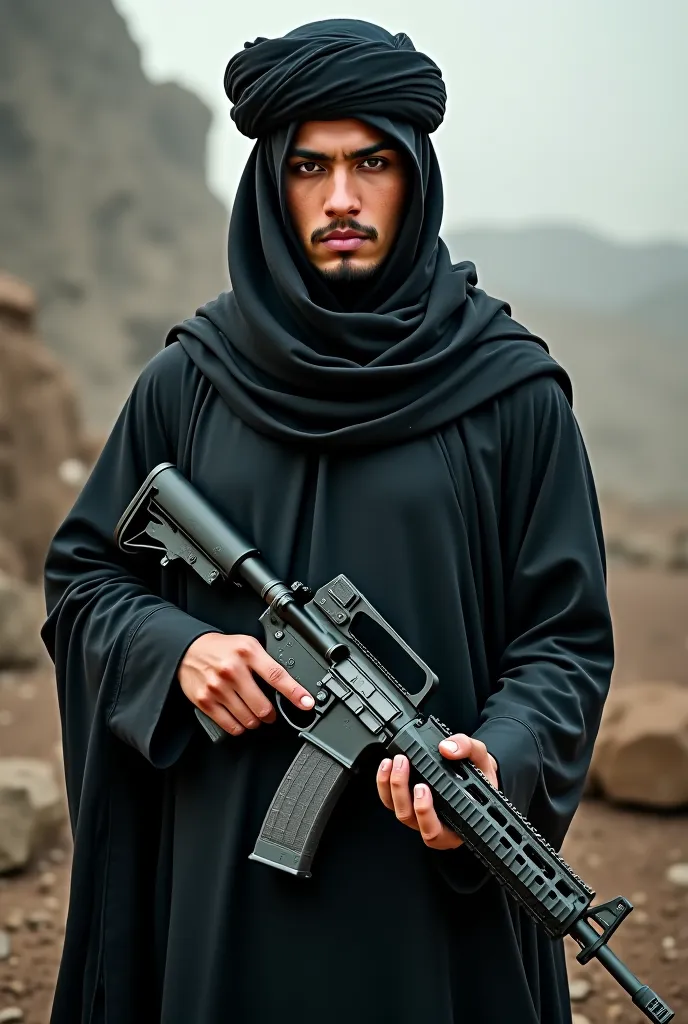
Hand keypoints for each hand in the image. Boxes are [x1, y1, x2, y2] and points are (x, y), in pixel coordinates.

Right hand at [178, 632, 314, 736]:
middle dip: (270, 714)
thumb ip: (266, 663)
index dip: (295, 692)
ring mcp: (218, 687)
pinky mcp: (205, 701)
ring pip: (248, 720)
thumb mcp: (247, 646)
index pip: (277, 676)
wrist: (187, 650)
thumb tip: (289, 686)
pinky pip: (231, 726)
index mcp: (247, 653)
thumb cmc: (222, 649)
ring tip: (251, 711)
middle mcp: (233, 670)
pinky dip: (239, 727)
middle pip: (263, 707)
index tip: (307, 703)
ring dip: (255, 721)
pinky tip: (238, 717)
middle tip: (269, 711)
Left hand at [376, 733, 498, 849]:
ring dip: (392, 787)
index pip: (437, 831)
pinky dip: (384, 784)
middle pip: (411, 819)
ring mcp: (420, 816)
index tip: (422, 787)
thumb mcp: (481, 759)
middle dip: (403, 791)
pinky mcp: (408, 803)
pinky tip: (387, 766)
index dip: (425, 813)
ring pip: (399, 811)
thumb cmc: (480, 775)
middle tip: (404, 764)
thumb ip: (468, 749)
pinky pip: (391, 801)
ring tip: (396, 762)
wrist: (477, 773)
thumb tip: (447, 748)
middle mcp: (437, 824)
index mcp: (457, 824)